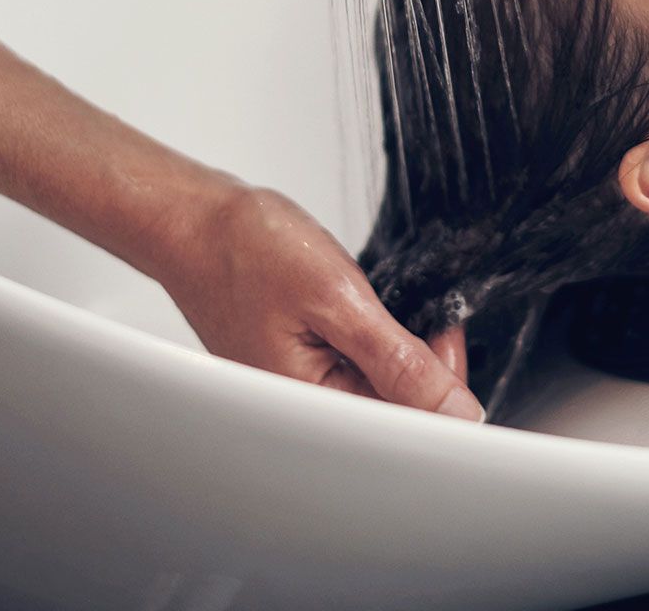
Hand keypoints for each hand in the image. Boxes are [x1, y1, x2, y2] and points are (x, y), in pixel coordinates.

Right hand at [145, 183, 484, 420]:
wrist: (193, 220)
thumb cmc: (245, 251)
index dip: (442, 385)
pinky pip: (355, 368)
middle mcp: (303, 409)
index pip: (404, 428)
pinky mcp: (300, 365)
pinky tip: (363, 309)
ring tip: (378, 303)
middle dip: (423, 364)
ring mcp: (300, 388)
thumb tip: (455, 411)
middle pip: (395, 412)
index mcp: (309, 408)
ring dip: (398, 348)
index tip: (446, 332)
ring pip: (379, 388)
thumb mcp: (337, 300)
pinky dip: (372, 338)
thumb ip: (399, 362)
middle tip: (421, 310)